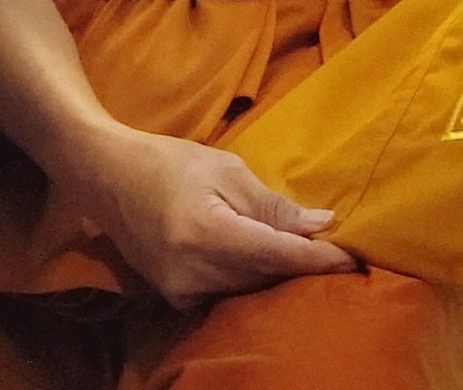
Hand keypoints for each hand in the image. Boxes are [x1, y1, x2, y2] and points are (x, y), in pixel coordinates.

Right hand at [73, 126, 354, 306]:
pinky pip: (228, 293)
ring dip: (278, 271)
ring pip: (249, 289)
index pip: (276, 255)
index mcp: (206, 233)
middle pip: (266, 277)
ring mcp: (180, 291)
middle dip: (302, 264)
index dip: (318, 259)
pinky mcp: (176, 299)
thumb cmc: (170, 163)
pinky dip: (251, 277)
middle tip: (338, 248)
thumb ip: (272, 205)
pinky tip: (265, 259)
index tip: (354, 257)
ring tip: (308, 251)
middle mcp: (191, 272)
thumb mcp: (226, 171)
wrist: (108, 179)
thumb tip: (321, 225)